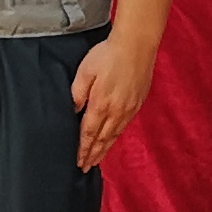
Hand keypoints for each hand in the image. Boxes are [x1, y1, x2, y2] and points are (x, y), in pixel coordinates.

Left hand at [72, 34, 153, 172]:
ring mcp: (129, 108)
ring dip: (105, 149)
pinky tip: (112, 139)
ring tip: (97, 159)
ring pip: (114, 135)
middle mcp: (116, 111)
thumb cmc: (108, 54)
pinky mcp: (138, 103)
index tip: (78, 161)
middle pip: (102, 139)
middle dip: (93, 155)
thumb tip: (73, 111)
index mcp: (101, 104)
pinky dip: (116, 137)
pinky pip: (124, 126)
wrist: (137, 44)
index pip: (88, 134)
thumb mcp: (85, 71)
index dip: (82, 150)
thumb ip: (77, 93)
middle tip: (85, 167)